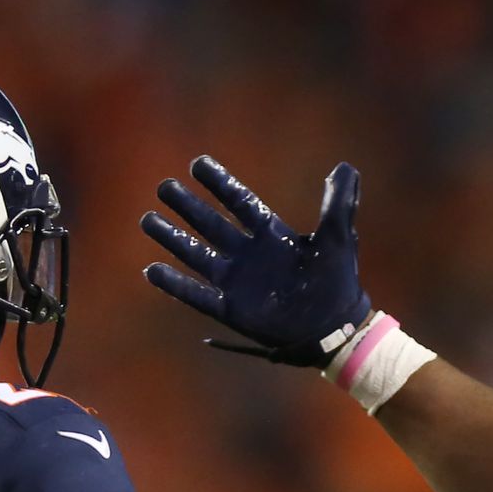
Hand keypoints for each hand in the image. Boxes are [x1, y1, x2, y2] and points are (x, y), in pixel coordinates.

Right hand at [141, 156, 371, 365]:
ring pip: (196, 255)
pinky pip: (197, 295)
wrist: (335, 328)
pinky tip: (152, 270)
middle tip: (164, 187)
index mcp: (270, 235)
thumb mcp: (340, 236)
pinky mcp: (231, 310)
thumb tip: (344, 167)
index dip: (220, 183)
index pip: (239, 202)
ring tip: (148, 220)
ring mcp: (237, 282)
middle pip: (210, 224)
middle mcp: (248, 255)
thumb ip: (339, 202)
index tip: (197, 164)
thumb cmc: (338, 281)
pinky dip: (175, 284)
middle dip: (187, 206)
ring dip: (172, 239)